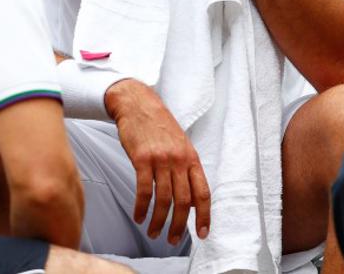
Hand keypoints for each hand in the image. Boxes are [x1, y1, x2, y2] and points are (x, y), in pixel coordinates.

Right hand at [105, 79, 210, 244]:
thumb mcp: (181, 145)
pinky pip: (144, 190)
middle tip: (173, 240)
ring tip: (153, 231)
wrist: (138, 104)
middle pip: (183, 201)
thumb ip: (187, 170)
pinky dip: (141, 207)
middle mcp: (179, 160)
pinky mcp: (142, 158)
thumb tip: (191, 200)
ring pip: (164, 199)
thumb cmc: (159, 125)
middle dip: (179, 225)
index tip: (202, 233)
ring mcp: (161, 159)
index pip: (203, 192)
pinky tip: (139, 216)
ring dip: (158, 220)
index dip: (204, 215)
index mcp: (192, 158)